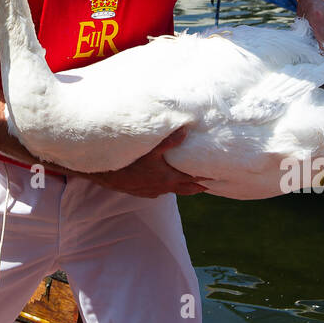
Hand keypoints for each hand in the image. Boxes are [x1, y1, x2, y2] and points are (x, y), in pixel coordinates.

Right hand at [85, 130, 207, 197]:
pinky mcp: (142, 192)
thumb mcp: (151, 148)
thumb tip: (186, 130)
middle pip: (185, 189)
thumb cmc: (129, 160)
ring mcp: (152, 192)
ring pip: (172, 191)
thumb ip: (170, 140)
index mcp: (169, 178)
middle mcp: (163, 188)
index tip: (217, 176)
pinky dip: (166, 187)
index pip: (192, 178)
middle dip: (197, 186)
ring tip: (190, 184)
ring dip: (182, 187)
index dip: (205, 177)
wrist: (106, 175)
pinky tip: (164, 184)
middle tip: (209, 185)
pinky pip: (159, 191)